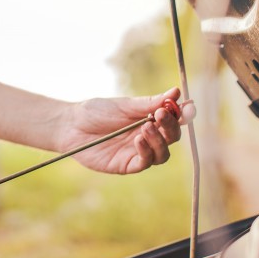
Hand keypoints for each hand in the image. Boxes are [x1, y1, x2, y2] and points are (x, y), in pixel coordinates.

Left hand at [62, 87, 190, 174]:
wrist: (71, 126)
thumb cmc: (96, 112)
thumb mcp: (124, 105)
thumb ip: (150, 102)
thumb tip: (176, 92)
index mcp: (150, 120)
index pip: (175, 120)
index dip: (183, 115)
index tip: (187, 106)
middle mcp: (148, 138)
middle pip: (172, 138)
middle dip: (171, 126)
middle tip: (161, 114)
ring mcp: (138, 153)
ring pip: (162, 154)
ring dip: (159, 140)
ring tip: (146, 127)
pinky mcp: (127, 165)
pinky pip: (144, 162)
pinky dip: (146, 151)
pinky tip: (138, 139)